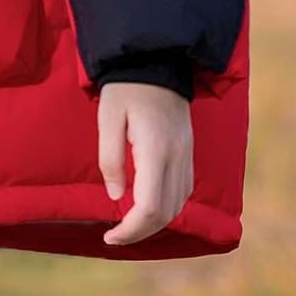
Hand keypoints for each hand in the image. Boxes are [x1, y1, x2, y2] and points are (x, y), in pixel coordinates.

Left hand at [97, 80, 193, 245]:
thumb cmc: (124, 88)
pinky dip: (167, 207)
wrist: (155, 60)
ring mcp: (187, 155)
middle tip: (115, 235)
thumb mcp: (107, 118)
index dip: (131, 230)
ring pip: (179, 206)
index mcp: (155, 150)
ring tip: (129, 224)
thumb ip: (110, 159)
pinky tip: (148, 205)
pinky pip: (184, 191)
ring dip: (155, 222)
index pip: (150, 207)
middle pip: (166, 214)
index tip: (110, 236)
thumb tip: (115, 197)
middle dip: (141, 231)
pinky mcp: (189, 151)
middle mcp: (177, 157)